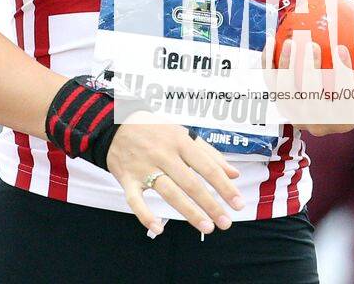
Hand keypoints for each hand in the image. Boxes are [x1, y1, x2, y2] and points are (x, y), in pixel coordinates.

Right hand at [106, 114, 243, 235]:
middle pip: (190, 182)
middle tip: (225, 222)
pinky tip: (159, 228)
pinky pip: (136, 200)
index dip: (224, 186)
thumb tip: (233, 173)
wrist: (115, 124)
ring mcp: (144, 167)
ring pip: (169, 192)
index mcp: (179, 141)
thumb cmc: (154, 130)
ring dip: (189, 212)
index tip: (238, 203)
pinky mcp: (127, 179)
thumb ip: (209, 154)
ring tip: (206, 227)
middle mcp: (163, 154)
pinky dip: (145, 215)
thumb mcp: (182, 134)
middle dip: (210, 204)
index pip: (207, 166)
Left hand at [263, 35, 353, 135]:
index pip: (344, 101)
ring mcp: (295, 115)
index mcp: (344, 121)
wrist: (327, 101)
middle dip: (309, 72)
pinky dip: (268, 63)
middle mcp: (317, 124)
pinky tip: (271, 39)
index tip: (342, 47)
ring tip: (289, 41)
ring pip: (286, 93)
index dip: (343, 76)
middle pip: (310, 100)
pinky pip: (270, 83)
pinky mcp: (278, 104)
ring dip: (285, 66)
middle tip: (312, 44)